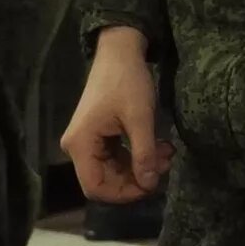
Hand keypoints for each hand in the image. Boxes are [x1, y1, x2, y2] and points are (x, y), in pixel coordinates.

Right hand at [62, 28, 167, 203]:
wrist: (119, 52)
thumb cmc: (127, 82)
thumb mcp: (140, 118)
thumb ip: (144, 154)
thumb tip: (150, 184)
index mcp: (81, 145)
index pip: (95, 188)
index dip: (123, 193)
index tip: (151, 184)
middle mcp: (78, 147)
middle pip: (105, 181)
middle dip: (137, 178)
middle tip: (166, 164)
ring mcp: (87, 142)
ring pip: (113, 171)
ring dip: (141, 166)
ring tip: (166, 153)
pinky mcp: (98, 137)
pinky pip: (116, 158)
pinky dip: (137, 156)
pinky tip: (159, 147)